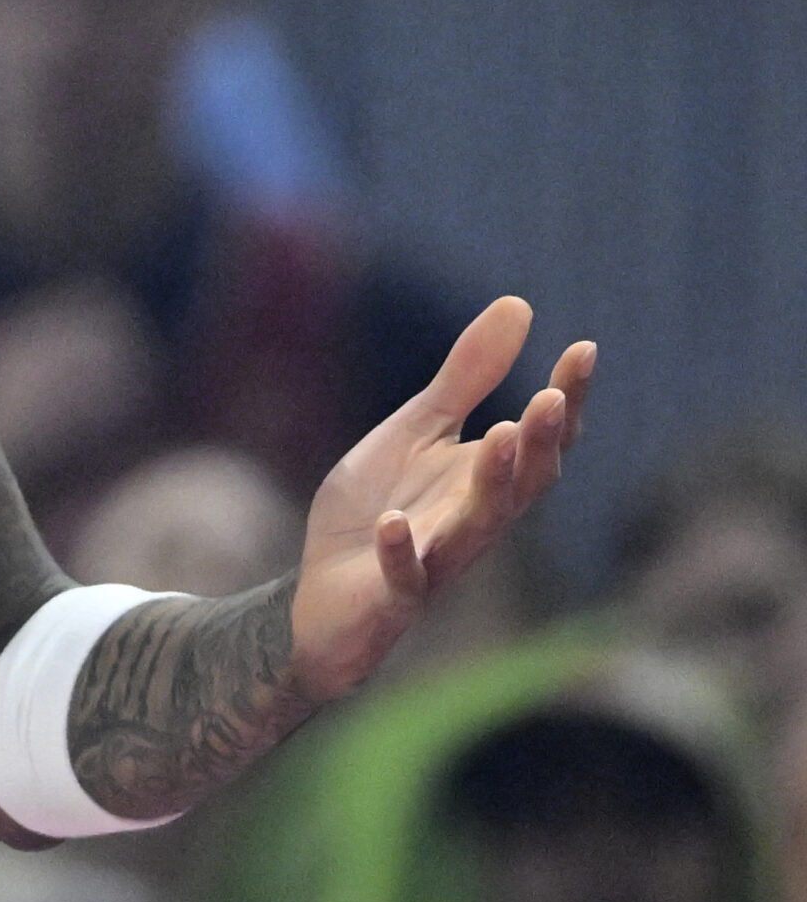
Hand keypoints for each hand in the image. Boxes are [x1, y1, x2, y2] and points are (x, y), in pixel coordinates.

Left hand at [288, 297, 593, 702]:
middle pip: (523, 485)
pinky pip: (402, 577)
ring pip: (477, 528)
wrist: (317, 593)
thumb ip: (465, 378)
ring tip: (503, 434)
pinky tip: (392, 525)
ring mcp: (435, 562)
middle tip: (551, 396)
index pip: (540, 441)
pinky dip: (400, 553)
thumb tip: (519, 304)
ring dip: (491, 485)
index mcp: (483, 480)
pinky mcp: (390, 596)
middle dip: (540, 443)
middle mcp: (472, 522)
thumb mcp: (417, 430)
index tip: (584, 348)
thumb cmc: (378, 508)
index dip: (566, 400)